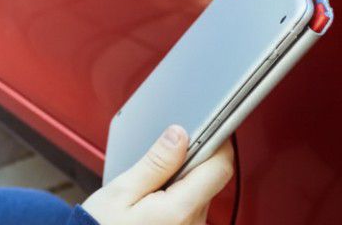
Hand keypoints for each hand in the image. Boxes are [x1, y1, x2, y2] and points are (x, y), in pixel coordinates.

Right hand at [81, 126, 233, 224]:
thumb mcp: (122, 191)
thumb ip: (155, 162)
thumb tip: (179, 135)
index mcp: (179, 211)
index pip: (219, 168)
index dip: (217, 142)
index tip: (208, 126)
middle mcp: (193, 224)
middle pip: (210, 179)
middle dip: (192, 161)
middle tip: (162, 155)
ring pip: (201, 192)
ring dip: (183, 180)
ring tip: (151, 183)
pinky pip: (192, 207)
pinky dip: (178, 195)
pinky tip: (155, 197)